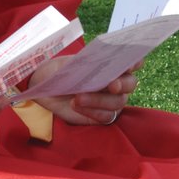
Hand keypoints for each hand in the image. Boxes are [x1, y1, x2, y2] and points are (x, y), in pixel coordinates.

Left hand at [26, 56, 140, 125]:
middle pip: (130, 83)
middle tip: (111, 85)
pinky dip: (93, 112)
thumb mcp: (66, 64)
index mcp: (111, 64)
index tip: (129, 64)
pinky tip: (77, 106)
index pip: (131, 61)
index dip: (134, 62)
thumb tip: (94, 64)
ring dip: (99, 100)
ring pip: (118, 102)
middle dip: (122, 84)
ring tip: (78, 98)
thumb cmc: (58, 71)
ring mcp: (110, 100)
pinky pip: (106, 117)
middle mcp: (116, 82)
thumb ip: (82, 64)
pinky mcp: (101, 116)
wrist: (43, 89)